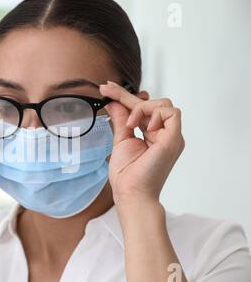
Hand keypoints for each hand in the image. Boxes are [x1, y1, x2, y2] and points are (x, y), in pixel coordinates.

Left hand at [100, 81, 184, 207]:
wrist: (131, 192)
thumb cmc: (127, 175)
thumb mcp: (121, 140)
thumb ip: (121, 120)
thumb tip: (114, 102)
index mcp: (153, 135)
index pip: (142, 110)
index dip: (126, 97)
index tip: (107, 89)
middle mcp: (164, 134)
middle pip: (152, 104)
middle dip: (127, 95)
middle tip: (107, 89)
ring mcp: (171, 136)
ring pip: (163, 104)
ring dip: (142, 108)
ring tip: (130, 124)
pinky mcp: (174, 139)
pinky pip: (172, 113)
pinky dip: (155, 113)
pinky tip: (141, 125)